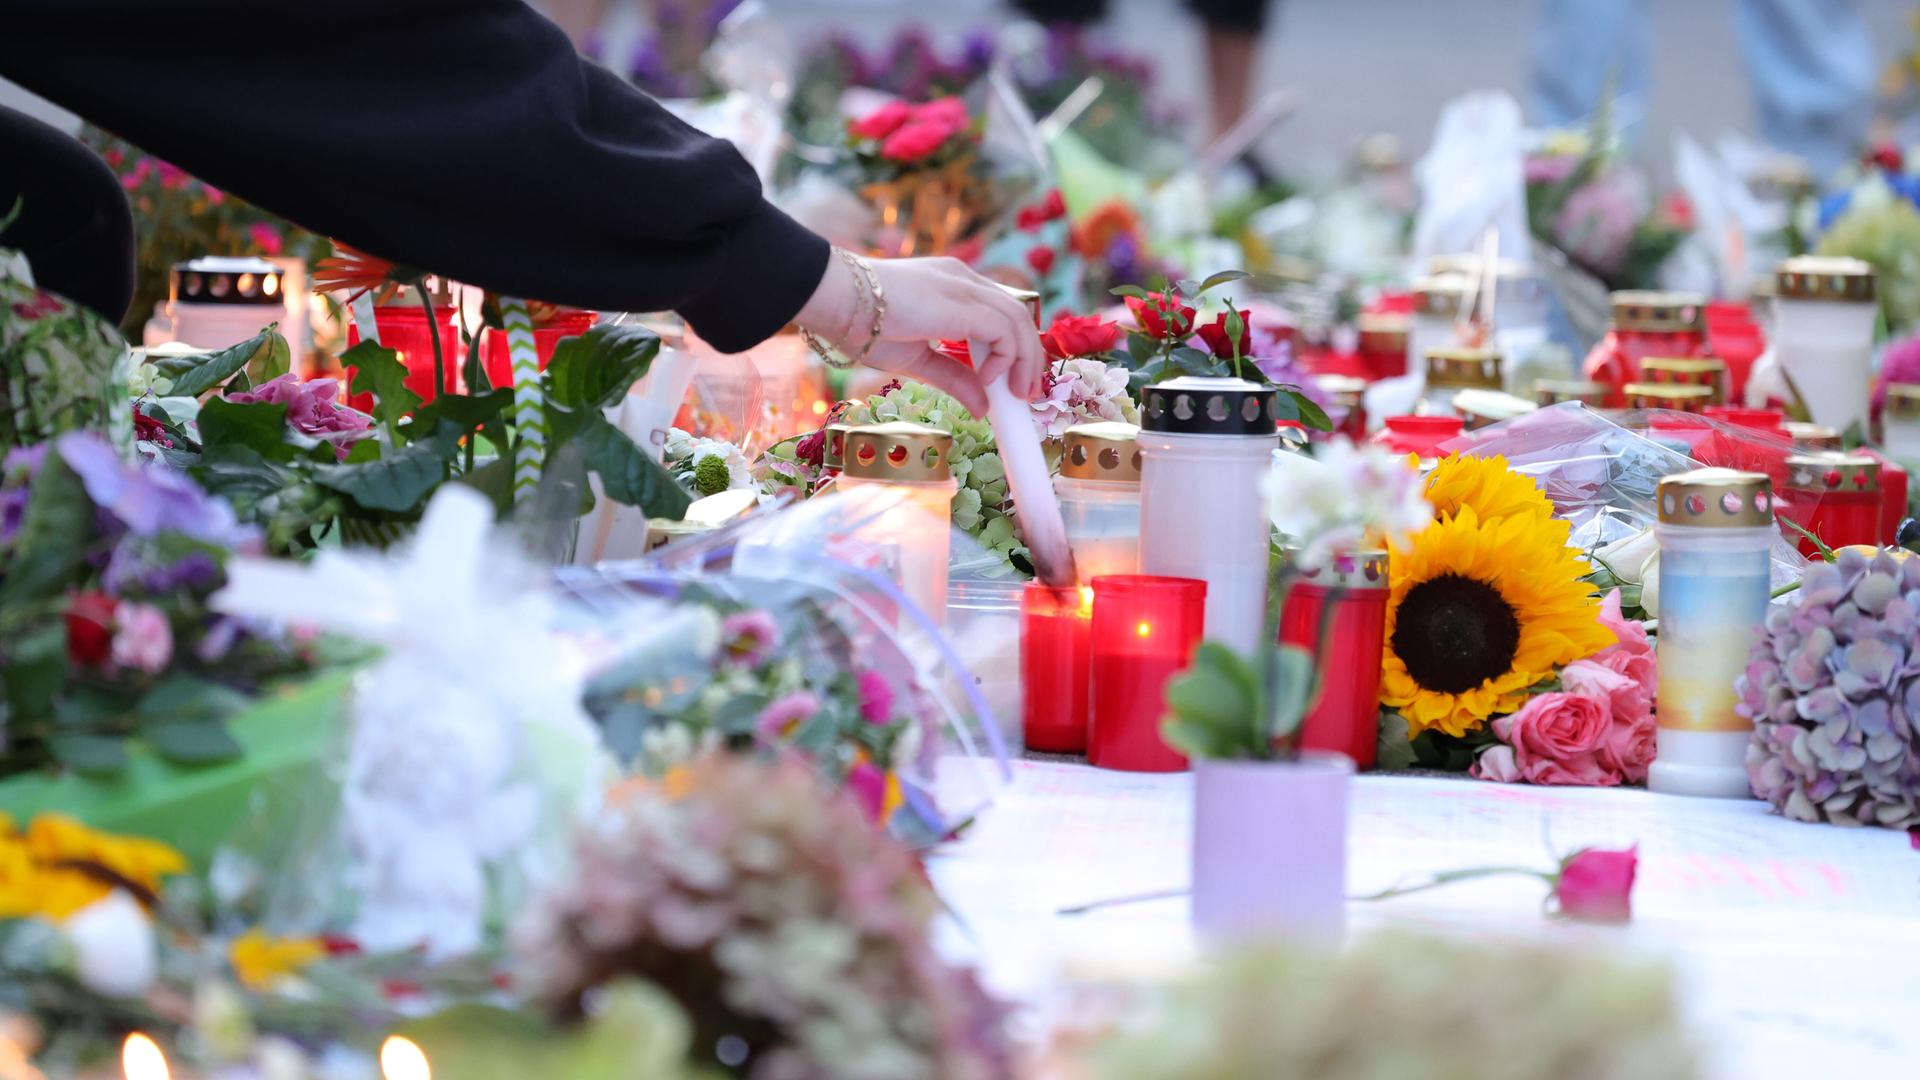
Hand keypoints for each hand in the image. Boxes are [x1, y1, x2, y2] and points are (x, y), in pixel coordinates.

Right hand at [796, 252, 1045, 415]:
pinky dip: (1005, 356)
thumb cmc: (861, 324)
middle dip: (1029, 358)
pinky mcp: (961, 301)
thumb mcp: (916, 360)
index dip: (1015, 348)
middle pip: (1017, 315)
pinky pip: (1003, 329)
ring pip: (1017, 321)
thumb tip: (982, 408)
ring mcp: (964, 286)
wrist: (832, 300)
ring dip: (1024, 361)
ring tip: (1015, 395)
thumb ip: (952, 378)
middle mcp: (964, 280)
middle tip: (1026, 396)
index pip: (1001, 313)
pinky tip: (988, 379)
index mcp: (953, 287)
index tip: (1014, 383)